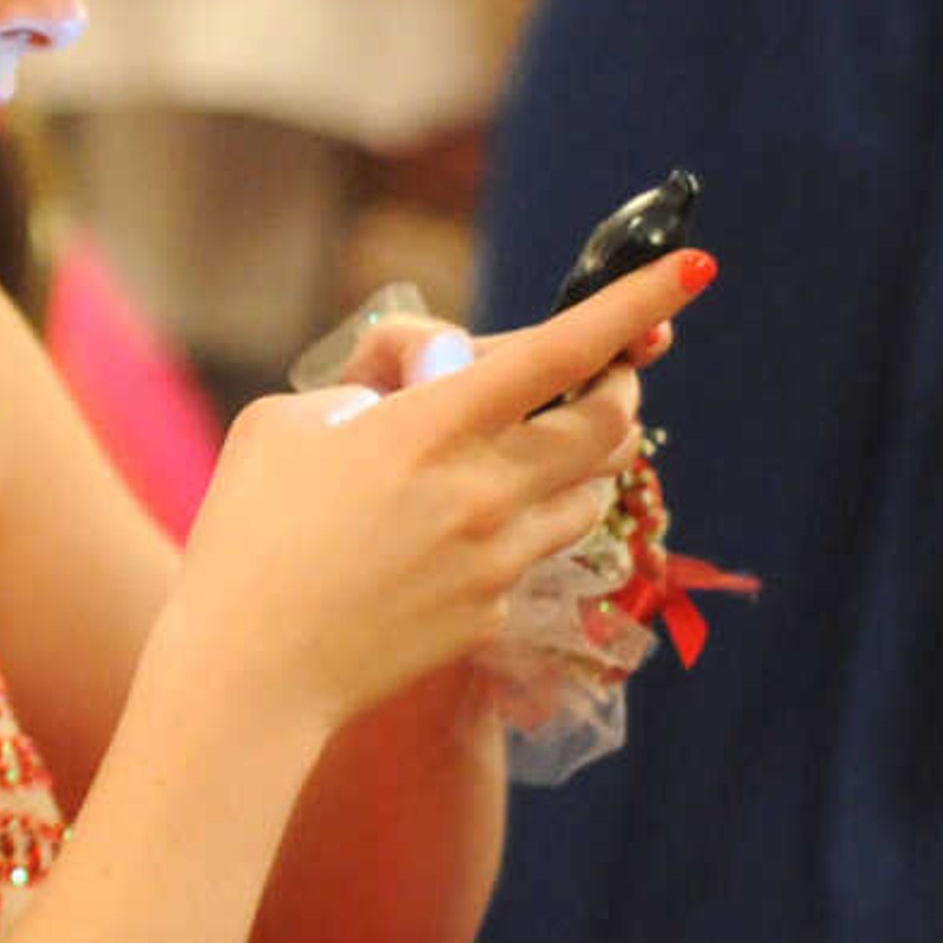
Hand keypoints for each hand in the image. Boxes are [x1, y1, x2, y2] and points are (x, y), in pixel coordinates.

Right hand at [166, 253, 709, 732]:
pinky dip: (518, 527)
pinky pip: (535, 555)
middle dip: (624, 382)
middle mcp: (485, 491)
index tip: (697, 267)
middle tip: (611, 369)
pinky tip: (457, 539)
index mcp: (432, 427)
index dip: (634, 301)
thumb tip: (426, 379)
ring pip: (590, 492)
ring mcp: (498, 561)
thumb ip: (366, 382)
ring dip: (580, 457)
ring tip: (529, 450)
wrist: (249, 674)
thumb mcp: (283, 421)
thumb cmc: (246, 533)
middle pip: (609, 423)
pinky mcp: (493, 615)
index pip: (560, 351)